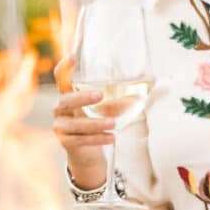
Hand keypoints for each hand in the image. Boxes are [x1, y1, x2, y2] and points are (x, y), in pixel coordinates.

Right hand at [52, 53, 112, 188]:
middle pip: (66, 100)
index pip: (60, 77)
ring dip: (95, 123)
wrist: (87, 154)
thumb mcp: (105, 109)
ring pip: (76, 124)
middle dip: (82, 97)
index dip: (64, 67)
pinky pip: (80, 139)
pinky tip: (111, 138)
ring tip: (113, 123)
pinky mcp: (64, 142)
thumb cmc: (96, 123)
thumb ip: (119, 98)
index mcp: (67, 95)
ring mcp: (60, 126)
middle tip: (100, 96)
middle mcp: (60, 109)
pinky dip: (97, 138)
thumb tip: (150, 81)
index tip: (72, 56)